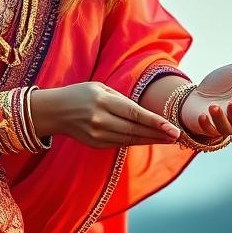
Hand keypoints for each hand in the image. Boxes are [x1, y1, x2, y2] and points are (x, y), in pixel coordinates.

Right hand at [41, 82, 182, 148]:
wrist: (54, 111)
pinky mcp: (96, 144)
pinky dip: (137, 142)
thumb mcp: (100, 88)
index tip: (172, 127)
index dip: (155, 122)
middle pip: (135, 129)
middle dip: (158, 134)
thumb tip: (146, 114)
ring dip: (151, 140)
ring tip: (168, 139)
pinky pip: (121, 143)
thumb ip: (122, 100)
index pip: (135, 114)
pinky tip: (149, 139)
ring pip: (130, 139)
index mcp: (103, 101)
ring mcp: (97, 134)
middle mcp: (100, 120)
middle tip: (177, 135)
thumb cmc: (80, 95)